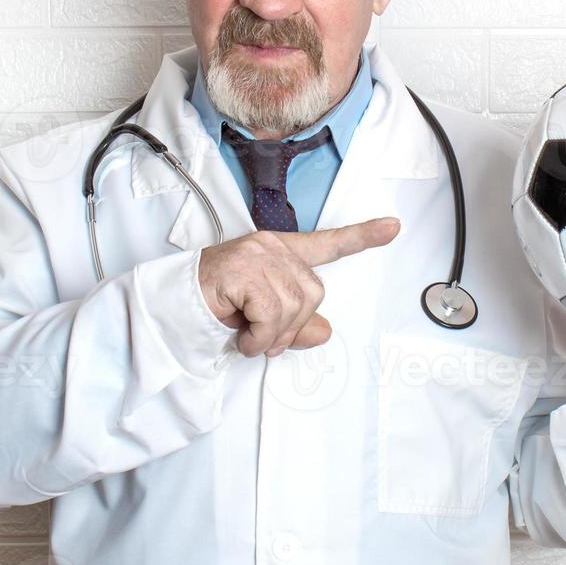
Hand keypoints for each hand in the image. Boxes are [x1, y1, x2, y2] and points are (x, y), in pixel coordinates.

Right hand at [198, 216, 400, 358]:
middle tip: (262, 337)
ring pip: (293, 307)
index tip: (393, 227)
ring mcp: (256, 255)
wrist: (172, 306)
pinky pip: (271, 315)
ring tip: (247, 335)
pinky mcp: (241, 270)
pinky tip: (240, 334)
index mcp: (279, 252)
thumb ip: (295, 326)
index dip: (361, 237)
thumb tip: (326, 332)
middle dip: (291, 326)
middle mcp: (271, 247)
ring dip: (270, 335)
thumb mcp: (262, 320)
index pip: (326, 244)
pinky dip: (258, 337)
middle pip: (313, 294)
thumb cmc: (214, 307)